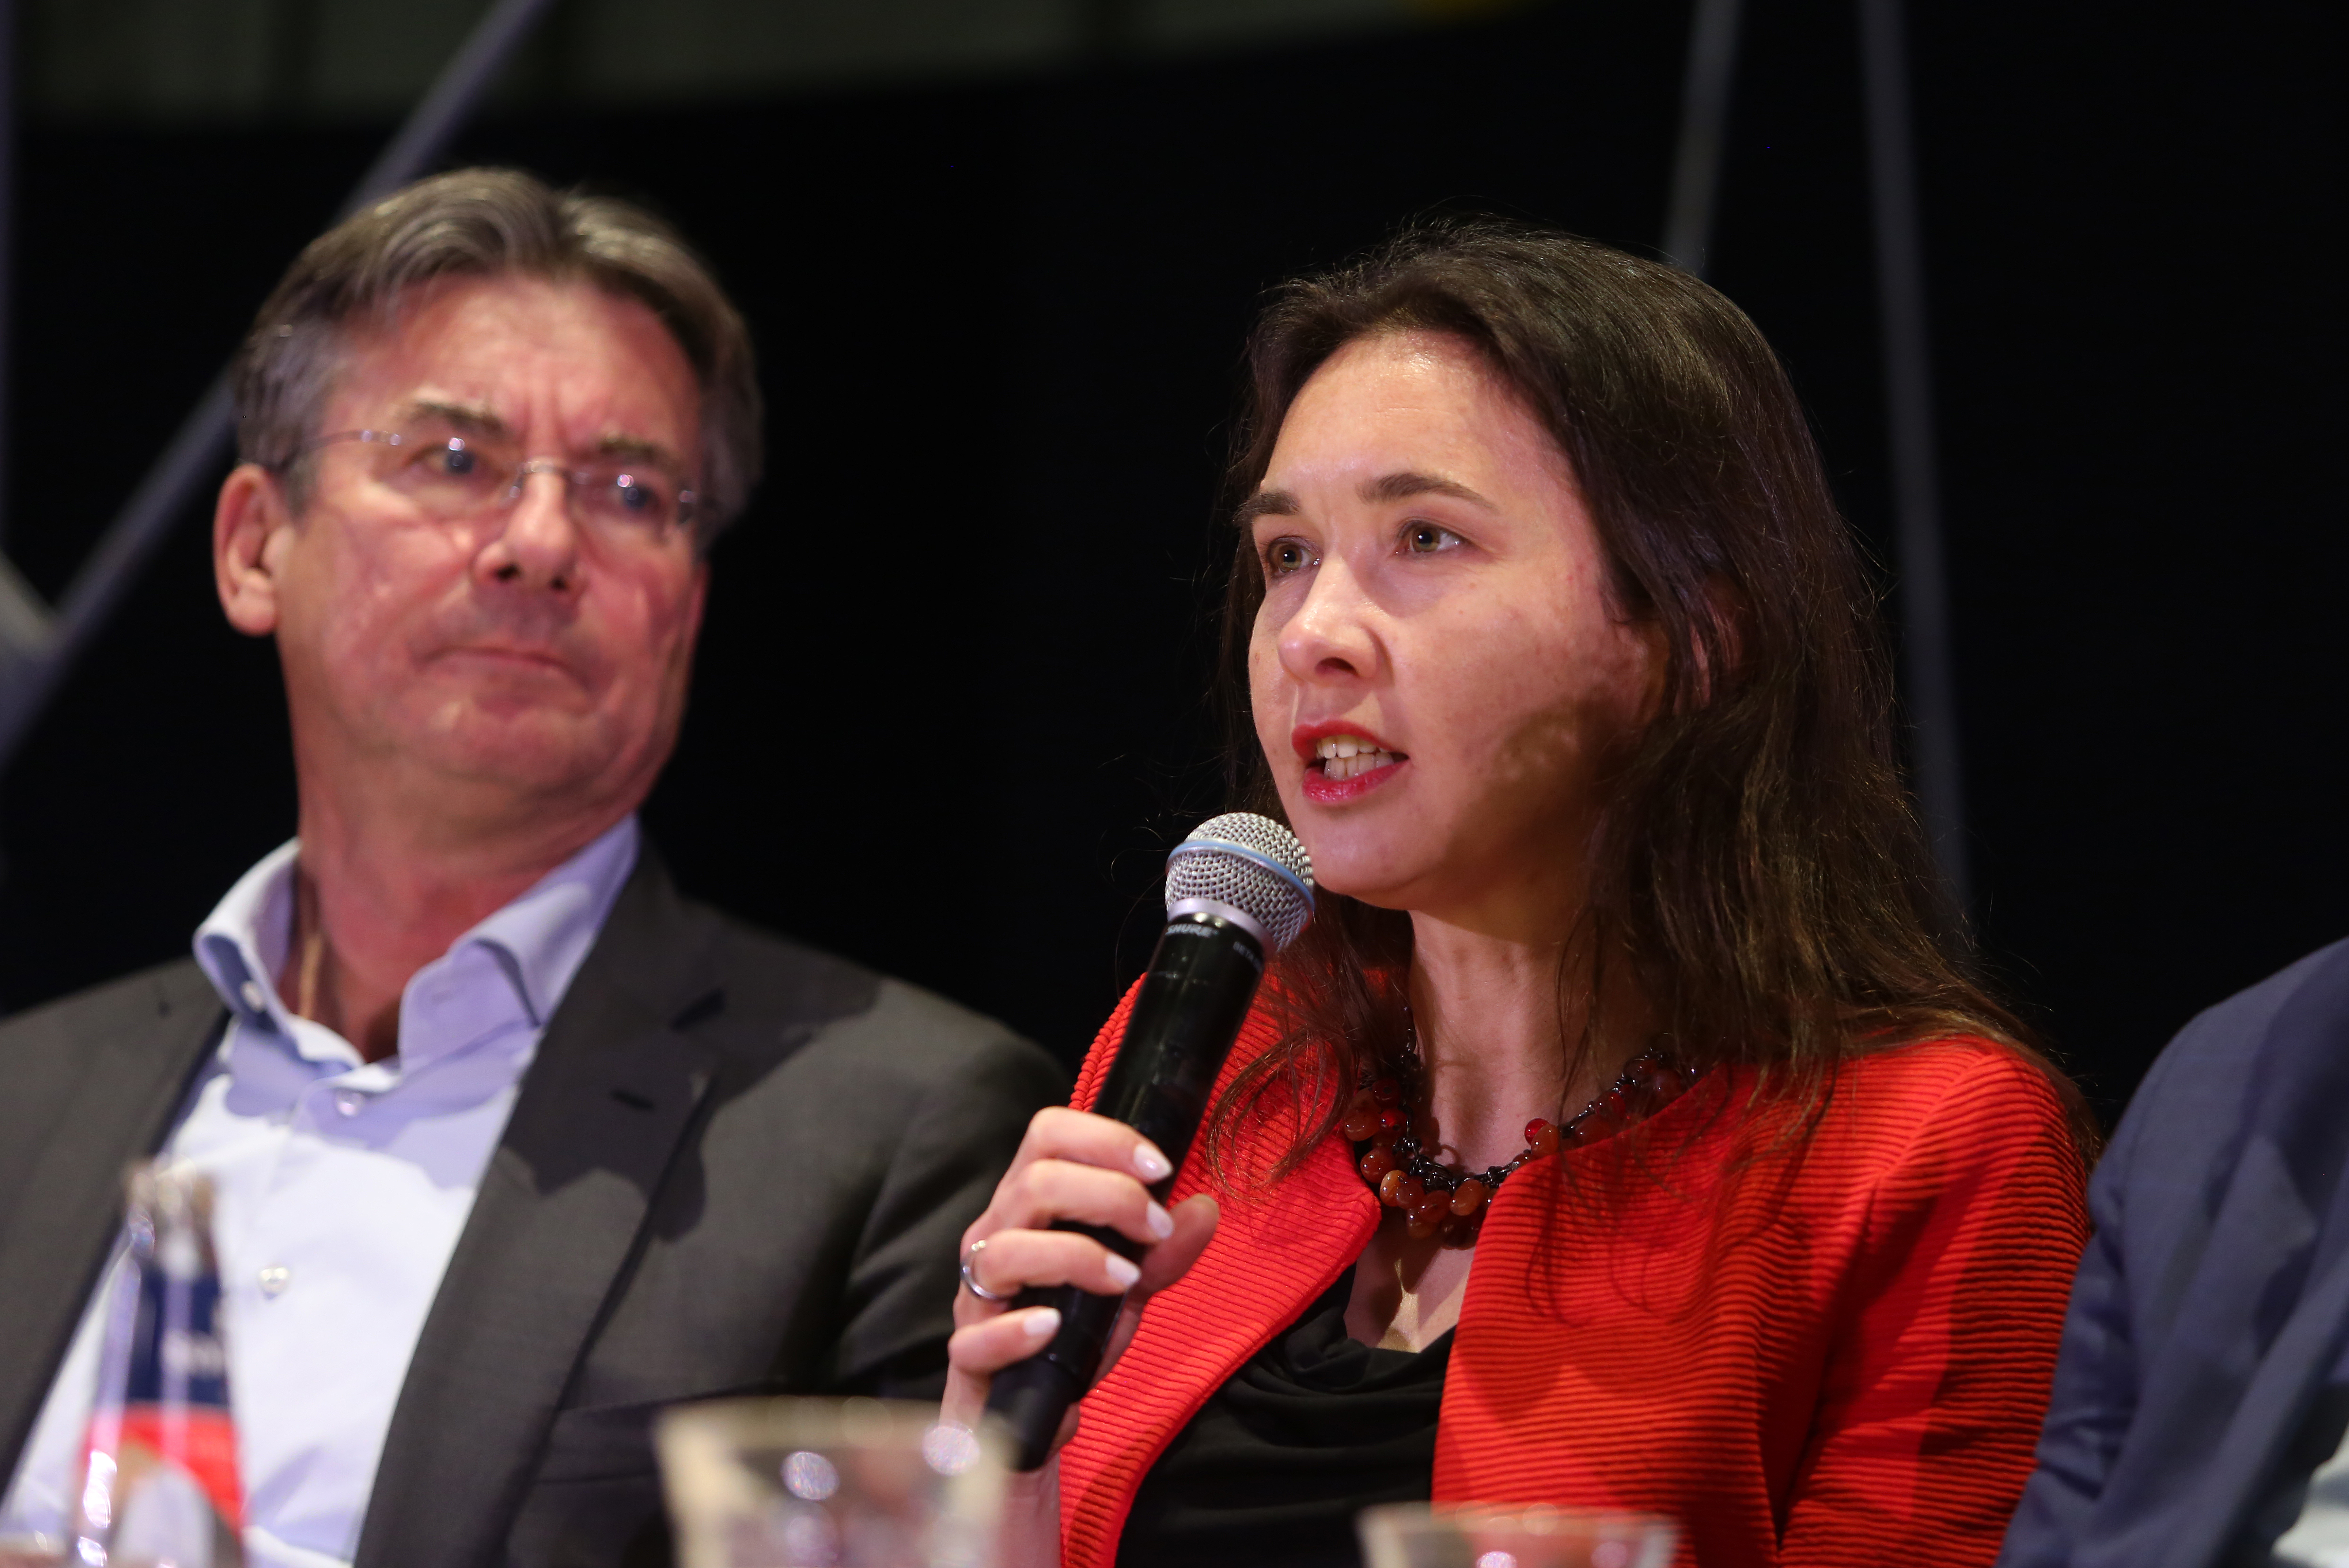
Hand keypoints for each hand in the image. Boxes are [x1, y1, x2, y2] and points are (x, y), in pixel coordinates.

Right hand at [942, 1107, 1217, 1455]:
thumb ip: (1163, 1253)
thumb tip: (1203, 1209)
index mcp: (1027, 1208)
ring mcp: (976, 1297)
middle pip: (1033, 1183)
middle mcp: (994, 1239)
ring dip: (1075, 1258)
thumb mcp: (1125, 1289)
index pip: (1048, 1136)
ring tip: (1125, 1282)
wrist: (1029, 1418)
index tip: (1161, 1167)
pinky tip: (1052, 1328)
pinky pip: (976, 1339)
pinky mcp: (969, 1358)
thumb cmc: (1069, 1336)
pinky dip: (1016, 1330)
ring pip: (1004, 1251)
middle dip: (1108, 1196)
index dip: (1105, 1139)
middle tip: (1156, 1230)